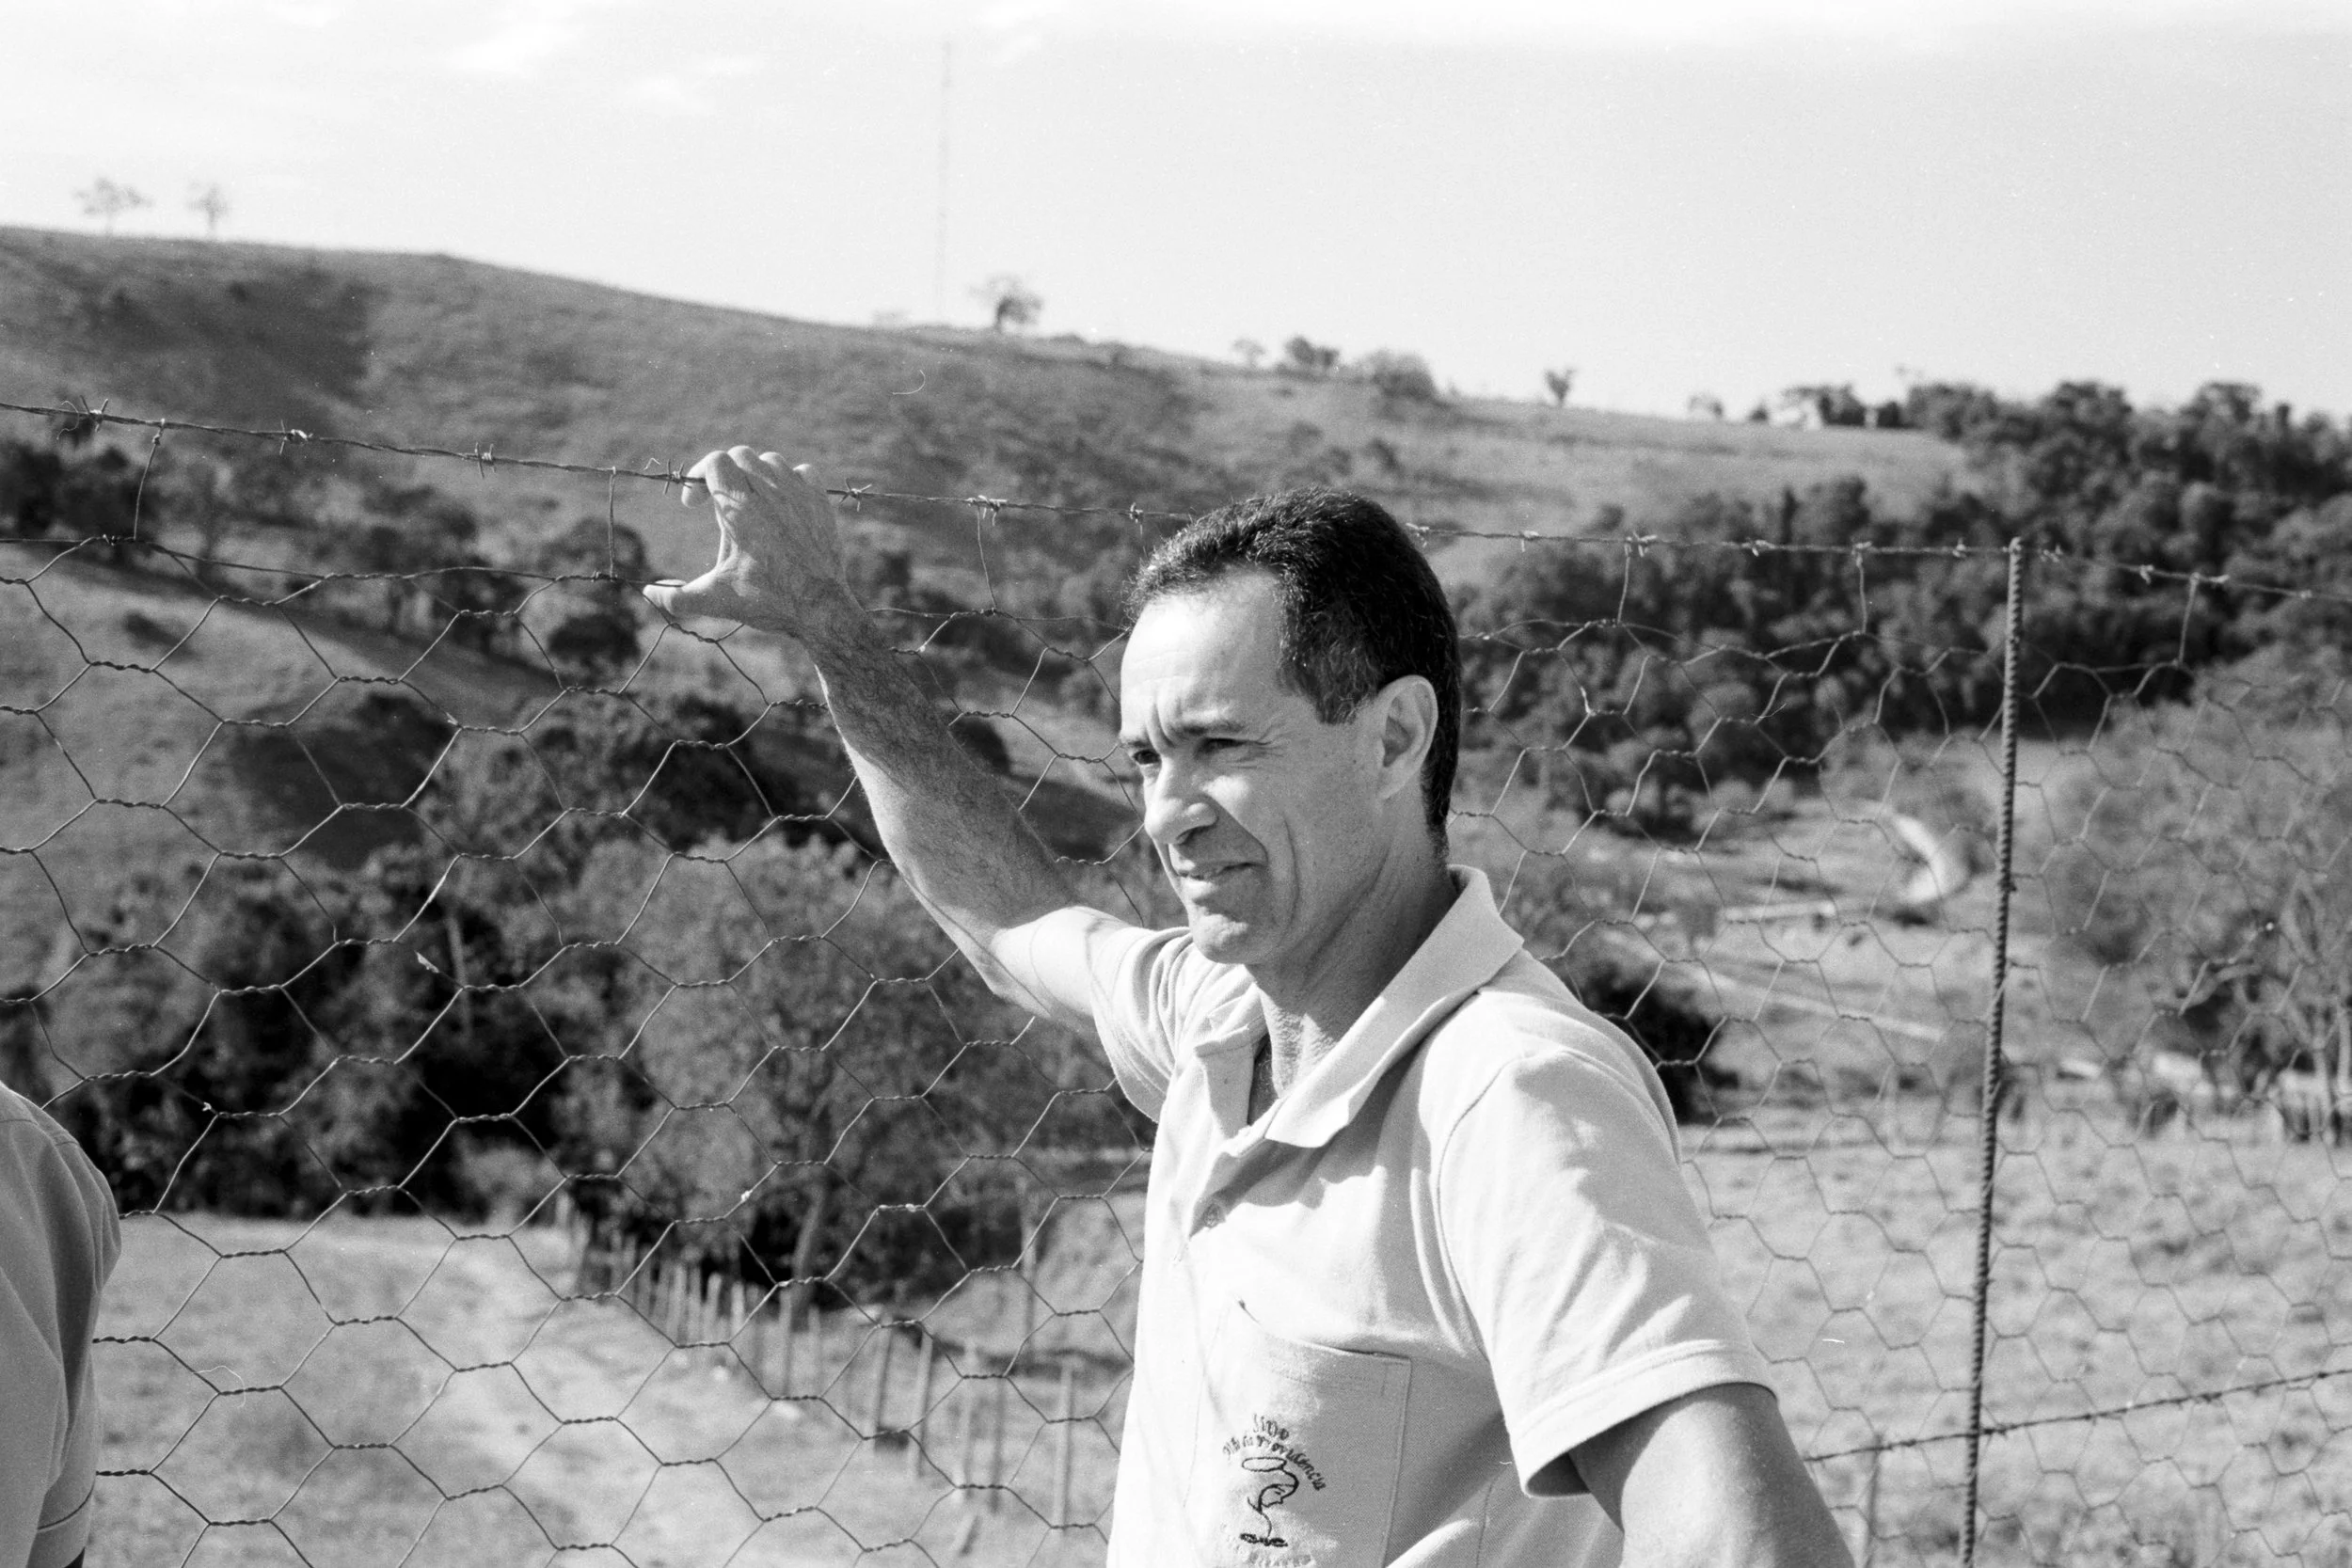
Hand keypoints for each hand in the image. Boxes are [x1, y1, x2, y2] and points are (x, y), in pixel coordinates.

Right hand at [642, 446, 853, 636]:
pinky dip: (790, 480)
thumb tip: (648, 593)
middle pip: (739, 455)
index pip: (714, 461)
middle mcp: (769, 492)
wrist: (820, 609)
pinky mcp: (821, 503)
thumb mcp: (715, 599)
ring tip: (749, 502)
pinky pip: (804, 472)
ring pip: (772, 461)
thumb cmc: (766, 601)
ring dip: (755, 474)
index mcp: (739, 507)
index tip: (693, 506)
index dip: (697, 477)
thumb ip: (677, 596)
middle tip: (718, 503)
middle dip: (723, 474)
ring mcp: (798, 495)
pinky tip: (783, 503)